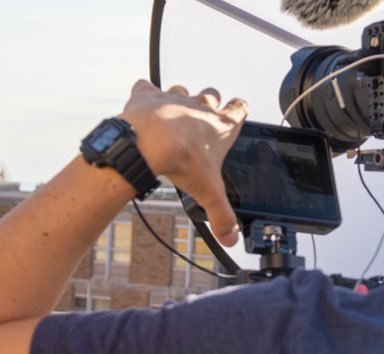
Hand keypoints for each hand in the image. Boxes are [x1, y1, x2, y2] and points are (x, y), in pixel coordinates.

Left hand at [118, 80, 247, 245]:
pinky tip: (143, 107)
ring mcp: (174, 97)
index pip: (240, 108)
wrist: (149, 142)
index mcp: (221, 125)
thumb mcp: (208, 193)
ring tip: (171, 117)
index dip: (239, 110)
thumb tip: (231, 237)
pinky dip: (145, 95)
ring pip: (182, 89)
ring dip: (178, 99)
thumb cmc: (182, 160)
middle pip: (211, 94)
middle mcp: (200, 106)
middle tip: (200, 120)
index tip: (237, 112)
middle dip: (208, 103)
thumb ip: (222, 216)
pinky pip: (147, 87)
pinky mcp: (149, 95)